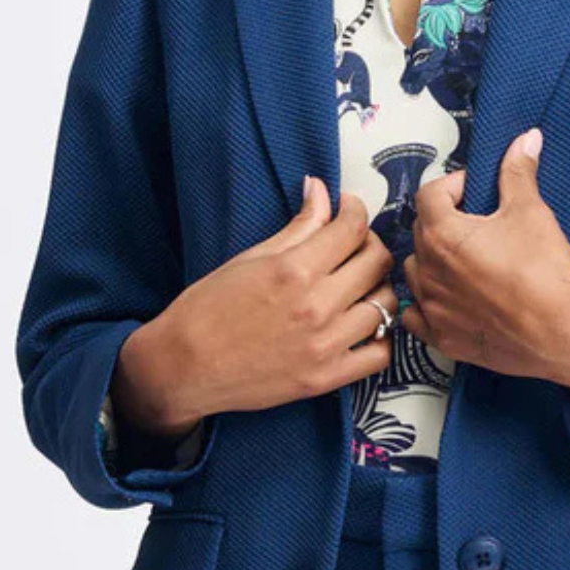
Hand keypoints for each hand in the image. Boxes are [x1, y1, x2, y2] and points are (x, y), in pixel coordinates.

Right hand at [113, 180, 398, 435]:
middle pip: (377, 262)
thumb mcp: (250, 258)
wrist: (183, 367)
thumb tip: (320, 190)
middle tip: (353, 247)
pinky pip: (380, 354)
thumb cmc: (207, 309)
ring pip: (386, 304)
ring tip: (357, 287)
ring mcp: (325, 345)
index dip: (355, 211)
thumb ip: (297, 226)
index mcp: (294, 270)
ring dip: (377, 288)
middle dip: (370, 245)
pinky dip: (380, 337)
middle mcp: (316, 306)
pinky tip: (360, 326)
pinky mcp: (326, 379)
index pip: (353, 228)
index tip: (347, 211)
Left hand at [398, 128, 569, 391]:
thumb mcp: (531, 211)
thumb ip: (518, 172)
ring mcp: (432, 308)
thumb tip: (527, 137)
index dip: (452, 186)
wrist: (566, 331)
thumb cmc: (546, 268)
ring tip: (466, 262)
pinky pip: (415, 316)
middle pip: (421, 232)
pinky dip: (427, 305)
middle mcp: (428, 270)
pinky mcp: (441, 338)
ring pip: (417, 273)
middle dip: (444, 221)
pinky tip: (450, 300)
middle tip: (477, 224)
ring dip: (434, 262)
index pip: (429, 195)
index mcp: (442, 234)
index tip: (476, 191)